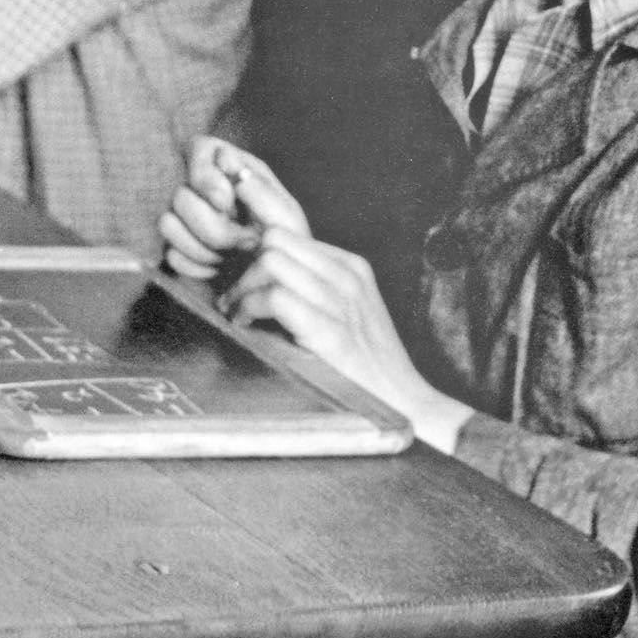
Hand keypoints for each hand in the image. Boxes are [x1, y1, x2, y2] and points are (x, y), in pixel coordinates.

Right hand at [160, 138, 309, 280]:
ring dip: (202, 248)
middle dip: (213, 227)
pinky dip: (195, 266)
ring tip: (229, 256)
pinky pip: (169, 253)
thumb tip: (232, 169)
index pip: (198, 149)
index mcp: (231, 167)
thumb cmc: (286, 242)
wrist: (276, 280)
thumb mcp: (285, 215)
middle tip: (244, 242)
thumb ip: (261, 191)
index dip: (208, 179)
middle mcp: (202, 186)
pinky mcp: (176, 245)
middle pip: (180, 195)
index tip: (228, 203)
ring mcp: (185, 216)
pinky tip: (217, 269)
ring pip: (167, 223)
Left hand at [220, 225, 472, 453]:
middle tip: (233, 298)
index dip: (253, 248)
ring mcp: (343, 301)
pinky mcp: (333, 333)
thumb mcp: (342, 315)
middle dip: (245, 265)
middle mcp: (348, 275)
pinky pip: (276, 296)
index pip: (288, 228)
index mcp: (350, 266)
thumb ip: (309, 287)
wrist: (403, 409)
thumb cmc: (364, 370)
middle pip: (276, 238)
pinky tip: (245, 326)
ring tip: (237, 313)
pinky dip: (249, 307)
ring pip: (271, 260)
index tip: (238, 274)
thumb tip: (256, 271)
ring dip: (243, 287)